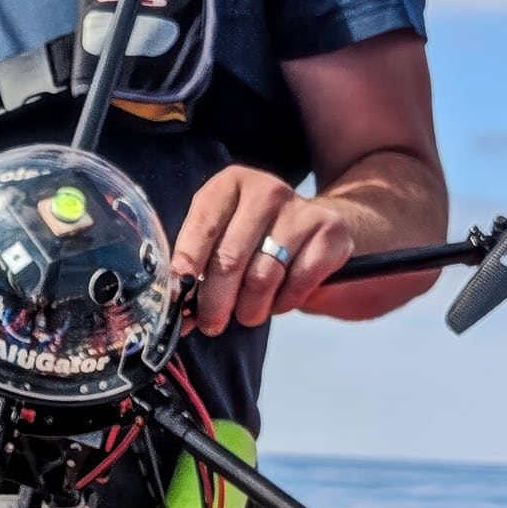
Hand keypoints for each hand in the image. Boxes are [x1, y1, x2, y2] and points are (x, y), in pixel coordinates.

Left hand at [171, 166, 354, 334]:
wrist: (317, 226)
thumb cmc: (257, 236)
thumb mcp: (224, 233)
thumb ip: (200, 261)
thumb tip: (176, 302)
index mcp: (231, 184)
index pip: (203, 226)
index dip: (187, 264)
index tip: (178, 294)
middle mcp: (266, 191)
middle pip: (230, 258)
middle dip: (215, 300)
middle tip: (210, 323)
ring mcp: (301, 210)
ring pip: (262, 277)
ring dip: (249, 308)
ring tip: (246, 313)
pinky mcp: (329, 234)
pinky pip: (297, 284)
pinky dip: (282, 303)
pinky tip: (278, 300)